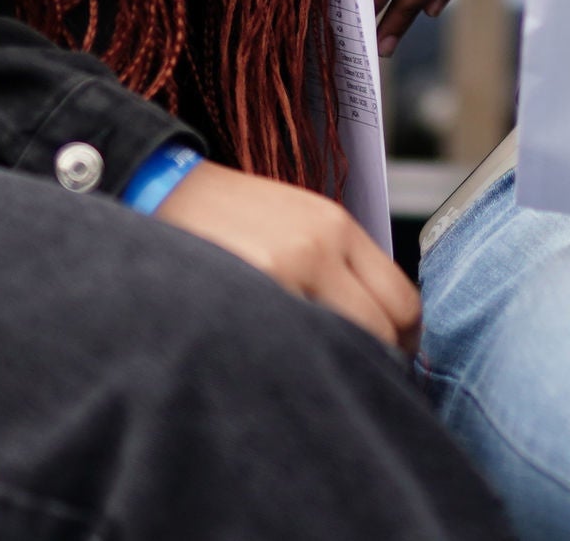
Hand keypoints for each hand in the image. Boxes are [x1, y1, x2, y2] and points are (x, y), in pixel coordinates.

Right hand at [156, 162, 420, 350]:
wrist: (165, 191)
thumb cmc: (232, 212)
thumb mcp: (300, 221)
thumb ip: (342, 264)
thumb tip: (383, 323)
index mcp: (337, 227)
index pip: (402, 301)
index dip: (404, 341)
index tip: (394, 358)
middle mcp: (316, 248)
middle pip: (379, 331)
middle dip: (376, 362)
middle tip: (358, 377)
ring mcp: (280, 274)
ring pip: (338, 347)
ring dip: (334, 367)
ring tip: (317, 373)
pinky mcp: (244, 296)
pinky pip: (290, 350)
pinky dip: (293, 365)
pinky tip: (279, 364)